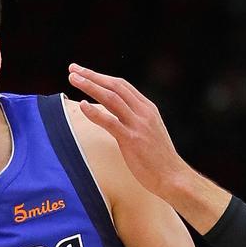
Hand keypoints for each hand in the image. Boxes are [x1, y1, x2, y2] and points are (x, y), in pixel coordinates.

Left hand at [67, 64, 190, 199]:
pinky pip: (110, 122)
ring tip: (73, 79)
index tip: (84, 71)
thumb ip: (135, 121)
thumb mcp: (149, 132)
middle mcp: (143, 112)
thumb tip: (116, 116)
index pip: (122, 85)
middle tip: (72, 69)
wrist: (173, 177)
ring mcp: (138, 125)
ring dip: (90, 86)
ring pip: (111, 98)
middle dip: (92, 75)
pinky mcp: (132, 140)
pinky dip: (95, 112)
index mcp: (147, 108)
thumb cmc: (159, 159)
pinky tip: (82, 104)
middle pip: (115, 86)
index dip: (101, 76)